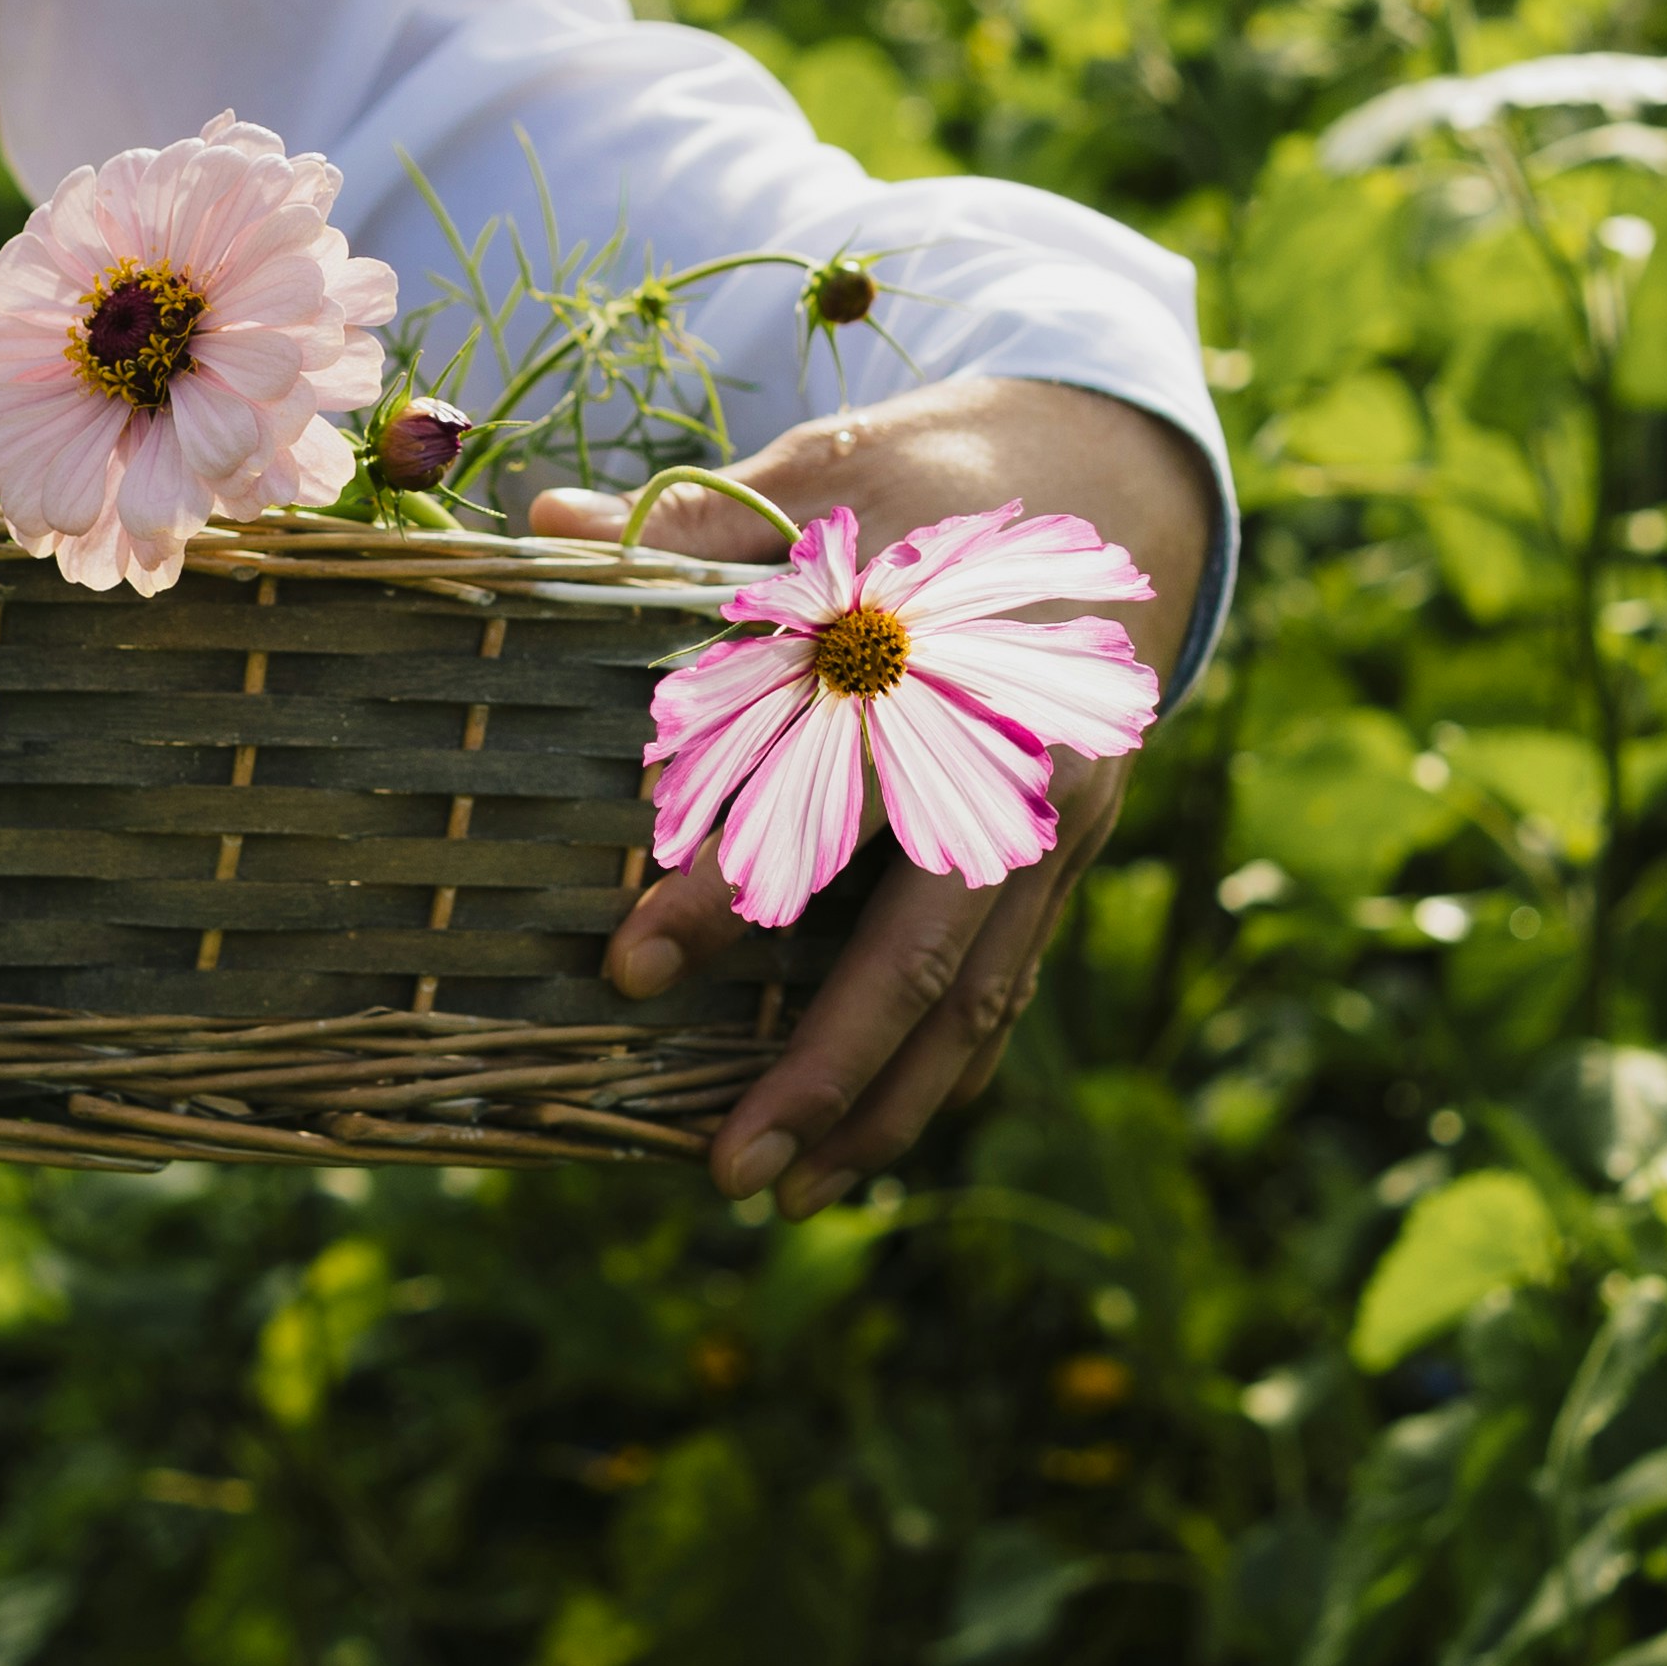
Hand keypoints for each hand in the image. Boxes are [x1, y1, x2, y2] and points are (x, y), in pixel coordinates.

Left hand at [530, 378, 1214, 1219]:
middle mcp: (1014, 766)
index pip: (819, 804)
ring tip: (786, 1192)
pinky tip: (868, 1146)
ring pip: (975, 996)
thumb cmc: (936, 481)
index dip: (720, 890)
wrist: (1115, 483)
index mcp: (947, 672)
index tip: (626, 966)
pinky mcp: (1063, 859)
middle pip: (920, 947)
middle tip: (724, 1164)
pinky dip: (942, 1074)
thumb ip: (701, 519)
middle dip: (823, 1065)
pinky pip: (1004, 987)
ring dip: (885, 1105)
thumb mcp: (825, 473)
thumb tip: (550, 520)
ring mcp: (1052, 824)